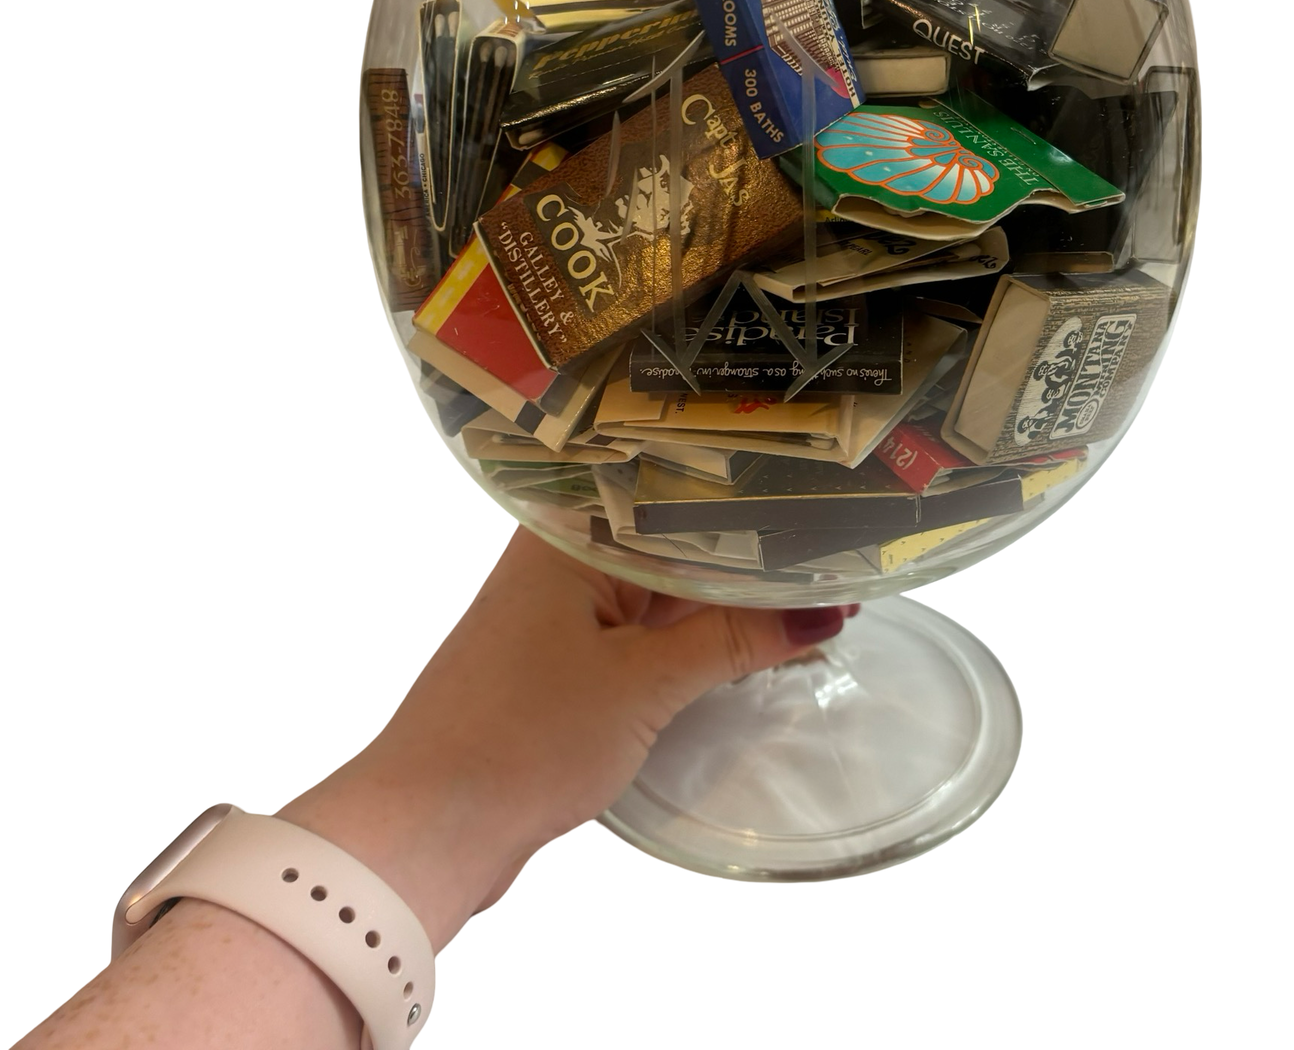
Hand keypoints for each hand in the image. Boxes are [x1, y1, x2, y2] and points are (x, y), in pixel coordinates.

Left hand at [279, 528, 851, 947]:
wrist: (427, 828)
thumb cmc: (523, 736)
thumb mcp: (646, 683)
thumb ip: (737, 638)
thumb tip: (825, 610)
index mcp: (567, 531)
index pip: (674, 491)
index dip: (752, 501)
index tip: (826, 504)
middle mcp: (560, 556)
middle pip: (670, 537)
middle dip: (747, 553)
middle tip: (841, 551)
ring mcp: (558, 610)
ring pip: (658, 588)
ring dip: (721, 600)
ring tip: (814, 594)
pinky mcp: (560, 660)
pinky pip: (640, 631)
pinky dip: (689, 637)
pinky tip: (747, 642)